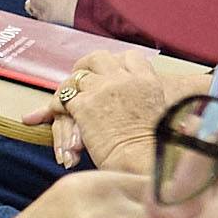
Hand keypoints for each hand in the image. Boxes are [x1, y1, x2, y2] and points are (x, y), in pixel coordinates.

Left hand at [48, 47, 179, 172]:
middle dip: (87, 65)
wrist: (141, 160)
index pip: (130, 57)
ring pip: (77, 77)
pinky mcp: (84, 105)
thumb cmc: (153, 148)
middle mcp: (124, 79)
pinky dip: (58, 105)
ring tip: (66, 97)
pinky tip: (59, 112)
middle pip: (99, 58)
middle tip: (80, 75)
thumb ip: (145, 98)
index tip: (110, 70)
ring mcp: (102, 90)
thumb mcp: (159, 112)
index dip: (117, 62)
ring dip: (70, 88)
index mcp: (147, 80)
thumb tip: (137, 98)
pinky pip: (64, 97)